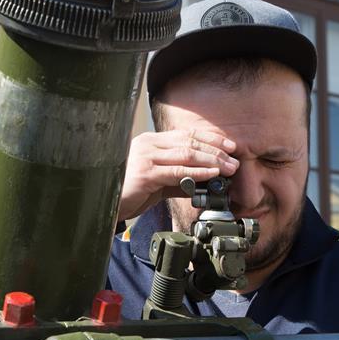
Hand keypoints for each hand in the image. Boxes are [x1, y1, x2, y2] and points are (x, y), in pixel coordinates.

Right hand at [118, 129, 238, 220]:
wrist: (103, 204)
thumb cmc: (127, 192)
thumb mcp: (157, 183)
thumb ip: (177, 180)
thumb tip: (202, 183)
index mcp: (151, 142)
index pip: (186, 135)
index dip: (210, 139)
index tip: (230, 145)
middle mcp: (148, 144)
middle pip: (189, 142)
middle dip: (216, 150)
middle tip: (235, 159)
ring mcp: (146, 157)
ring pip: (186, 154)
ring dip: (212, 161)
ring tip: (229, 168)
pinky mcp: (146, 173)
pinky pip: (177, 172)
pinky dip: (197, 172)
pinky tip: (211, 175)